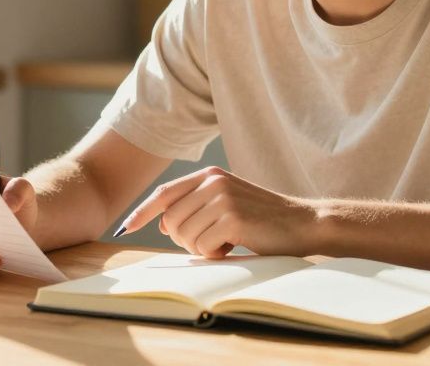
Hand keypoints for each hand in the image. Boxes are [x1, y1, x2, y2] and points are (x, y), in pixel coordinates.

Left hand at [118, 167, 317, 258]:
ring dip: (202, 248)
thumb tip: (161, 221)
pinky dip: (216, 254)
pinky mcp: (232, 217)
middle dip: (185, 240)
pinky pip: (203, 247)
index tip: (125, 228)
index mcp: (210, 175)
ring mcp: (222, 198)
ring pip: (184, 236)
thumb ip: (196, 207)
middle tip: (214, 241)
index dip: (142, 212)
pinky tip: (236, 245)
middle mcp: (213, 182)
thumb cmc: (264, 220)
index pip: (164, 193)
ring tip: (228, 241)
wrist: (303, 223)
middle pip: (170, 221)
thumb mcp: (226, 205)